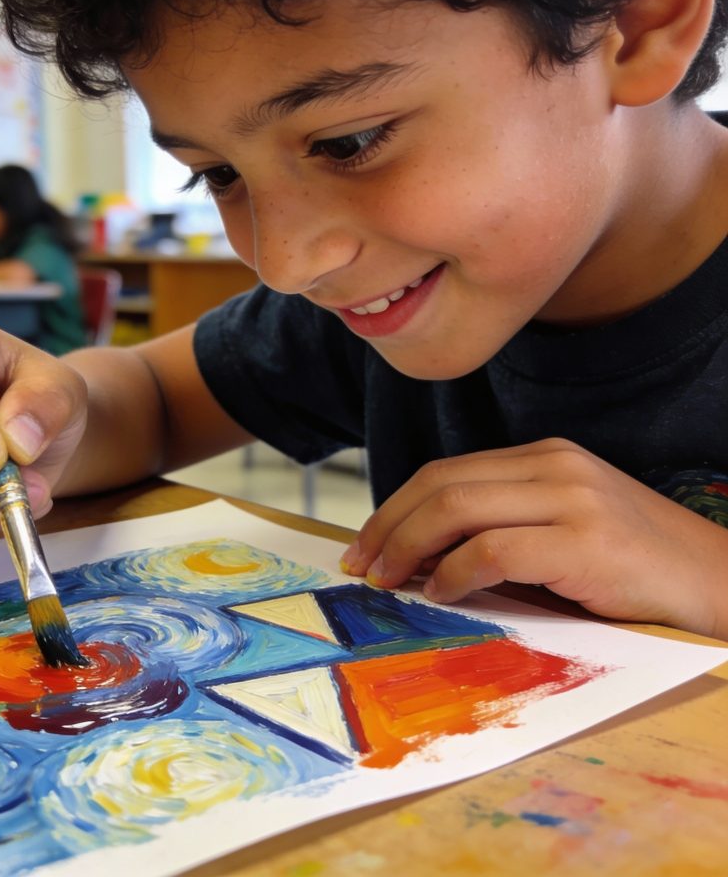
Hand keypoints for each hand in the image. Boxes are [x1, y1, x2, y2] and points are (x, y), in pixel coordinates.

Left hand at [339, 438, 727, 638]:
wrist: (724, 586)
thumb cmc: (637, 569)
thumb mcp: (565, 530)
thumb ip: (502, 531)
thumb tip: (421, 559)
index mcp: (545, 457)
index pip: (447, 472)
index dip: (397, 507)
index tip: (367, 542)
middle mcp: (554, 465)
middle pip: (441, 484)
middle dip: (388, 525)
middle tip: (360, 564)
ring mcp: (571, 498)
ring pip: (456, 508)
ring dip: (407, 547)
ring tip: (386, 580)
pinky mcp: (585, 541)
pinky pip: (492, 550)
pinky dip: (452, 573)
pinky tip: (439, 594)